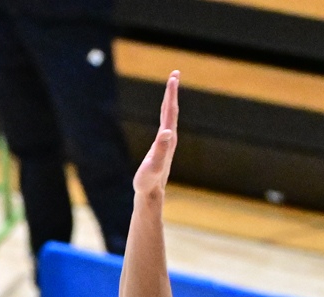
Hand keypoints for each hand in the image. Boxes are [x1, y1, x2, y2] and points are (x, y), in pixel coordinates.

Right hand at [133, 73, 177, 200]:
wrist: (151, 194)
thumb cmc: (148, 182)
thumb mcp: (153, 166)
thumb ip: (160, 150)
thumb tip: (167, 132)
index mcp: (168, 138)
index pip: (170, 111)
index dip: (171, 94)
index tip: (173, 77)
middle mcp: (170, 138)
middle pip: (172, 110)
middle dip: (172, 92)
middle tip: (174, 74)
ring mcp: (166, 142)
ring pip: (169, 116)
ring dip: (169, 100)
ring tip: (170, 86)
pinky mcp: (162, 146)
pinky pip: (165, 123)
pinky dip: (165, 112)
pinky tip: (164, 111)